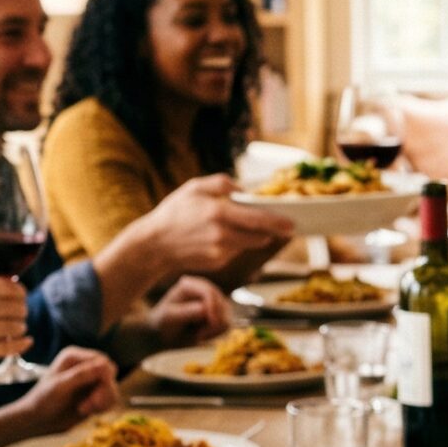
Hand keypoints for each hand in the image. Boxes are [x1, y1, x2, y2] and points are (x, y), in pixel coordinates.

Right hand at [0, 278, 29, 389]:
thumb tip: (13, 287)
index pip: (5, 285)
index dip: (20, 292)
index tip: (22, 298)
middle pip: (14, 306)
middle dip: (21, 312)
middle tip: (20, 318)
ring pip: (15, 326)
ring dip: (20, 329)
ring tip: (15, 331)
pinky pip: (10, 346)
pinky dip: (21, 344)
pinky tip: (25, 342)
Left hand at [10, 346, 119, 432]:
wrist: (37, 421)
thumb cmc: (42, 401)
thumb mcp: (60, 387)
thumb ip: (82, 375)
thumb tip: (104, 364)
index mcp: (74, 357)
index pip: (102, 361)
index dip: (105, 378)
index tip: (95, 397)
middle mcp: (84, 365)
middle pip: (111, 374)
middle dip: (104, 391)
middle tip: (92, 405)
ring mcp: (90, 380)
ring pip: (113, 387)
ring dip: (104, 401)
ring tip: (85, 409)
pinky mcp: (94, 394)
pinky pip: (111, 397)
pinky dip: (104, 406)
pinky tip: (89, 412)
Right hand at [127, 175, 290, 276]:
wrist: (155, 244)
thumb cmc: (174, 212)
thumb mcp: (194, 187)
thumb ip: (222, 183)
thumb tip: (243, 190)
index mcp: (218, 212)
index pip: (257, 219)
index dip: (278, 222)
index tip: (292, 223)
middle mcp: (222, 234)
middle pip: (259, 235)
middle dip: (273, 230)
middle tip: (285, 226)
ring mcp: (220, 251)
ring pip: (249, 244)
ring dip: (253, 236)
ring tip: (247, 227)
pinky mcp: (218, 262)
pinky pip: (235, 251)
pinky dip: (235, 244)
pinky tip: (221, 237)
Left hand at [145, 275, 232, 347]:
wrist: (163, 335)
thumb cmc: (162, 323)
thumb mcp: (169, 317)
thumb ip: (186, 312)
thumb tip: (204, 308)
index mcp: (189, 285)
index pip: (209, 292)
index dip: (213, 306)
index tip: (212, 323)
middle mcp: (203, 289)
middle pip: (221, 303)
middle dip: (214, 321)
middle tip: (199, 335)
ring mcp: (213, 301)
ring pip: (227, 315)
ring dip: (215, 329)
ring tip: (198, 335)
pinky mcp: (219, 313)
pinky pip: (228, 324)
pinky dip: (217, 333)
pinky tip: (203, 336)